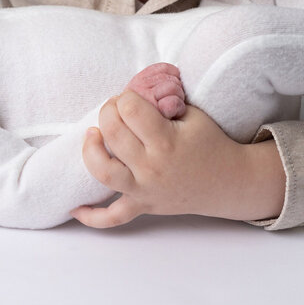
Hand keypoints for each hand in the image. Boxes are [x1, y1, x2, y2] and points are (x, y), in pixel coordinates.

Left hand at [71, 91, 286, 228]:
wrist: (228, 182)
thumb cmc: (209, 143)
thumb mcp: (192, 114)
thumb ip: (163, 101)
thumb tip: (135, 87)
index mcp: (167, 141)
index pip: (129, 108)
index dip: (125, 96)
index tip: (131, 97)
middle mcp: (152, 167)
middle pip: (112, 133)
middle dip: (108, 112)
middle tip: (116, 109)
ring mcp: (145, 190)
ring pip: (103, 173)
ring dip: (91, 151)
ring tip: (92, 137)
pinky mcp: (143, 206)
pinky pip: (112, 217)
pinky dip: (92, 216)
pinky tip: (75, 207)